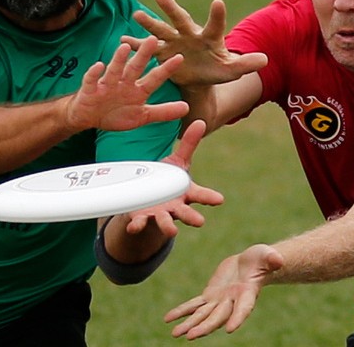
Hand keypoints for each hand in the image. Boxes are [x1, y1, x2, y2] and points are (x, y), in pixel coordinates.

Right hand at [65, 37, 187, 130]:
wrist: (89, 117)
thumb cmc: (116, 113)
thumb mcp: (142, 116)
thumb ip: (163, 112)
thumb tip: (187, 108)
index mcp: (138, 89)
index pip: (155, 78)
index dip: (166, 69)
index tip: (180, 58)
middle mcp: (124, 83)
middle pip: (135, 67)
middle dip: (143, 55)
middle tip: (153, 39)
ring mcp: (107, 84)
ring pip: (114, 70)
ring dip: (119, 59)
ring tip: (124, 47)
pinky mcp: (90, 88)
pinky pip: (92, 79)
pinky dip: (94, 73)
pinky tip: (99, 65)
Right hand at [123, 0, 266, 85]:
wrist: (200, 76)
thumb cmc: (217, 69)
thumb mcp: (232, 70)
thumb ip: (245, 63)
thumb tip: (265, 59)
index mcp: (209, 36)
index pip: (215, 24)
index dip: (217, 15)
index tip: (218, 3)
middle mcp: (189, 34)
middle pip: (180, 19)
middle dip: (171, 8)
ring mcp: (174, 41)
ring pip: (160, 30)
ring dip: (149, 24)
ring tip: (137, 15)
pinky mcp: (162, 52)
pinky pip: (148, 48)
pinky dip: (136, 45)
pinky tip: (123, 40)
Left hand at [123, 120, 223, 237]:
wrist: (147, 199)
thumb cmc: (167, 180)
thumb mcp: (178, 162)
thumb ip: (189, 144)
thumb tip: (201, 121)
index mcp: (185, 193)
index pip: (201, 195)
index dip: (210, 197)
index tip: (219, 199)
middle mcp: (175, 206)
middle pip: (185, 213)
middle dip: (192, 217)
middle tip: (200, 221)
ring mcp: (159, 214)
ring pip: (165, 221)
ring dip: (168, 226)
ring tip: (171, 231)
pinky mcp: (142, 218)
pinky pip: (139, 223)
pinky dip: (137, 225)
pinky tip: (134, 226)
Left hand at [166, 244, 284, 339]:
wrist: (250, 263)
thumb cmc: (262, 259)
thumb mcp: (267, 256)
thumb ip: (271, 259)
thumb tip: (278, 260)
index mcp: (248, 295)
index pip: (243, 309)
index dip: (237, 318)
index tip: (230, 329)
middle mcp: (232, 302)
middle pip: (217, 317)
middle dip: (204, 327)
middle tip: (191, 336)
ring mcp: (219, 301)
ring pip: (202, 315)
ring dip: (189, 324)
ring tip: (175, 334)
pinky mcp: (209, 296)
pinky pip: (193, 306)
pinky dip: (181, 312)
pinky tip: (168, 319)